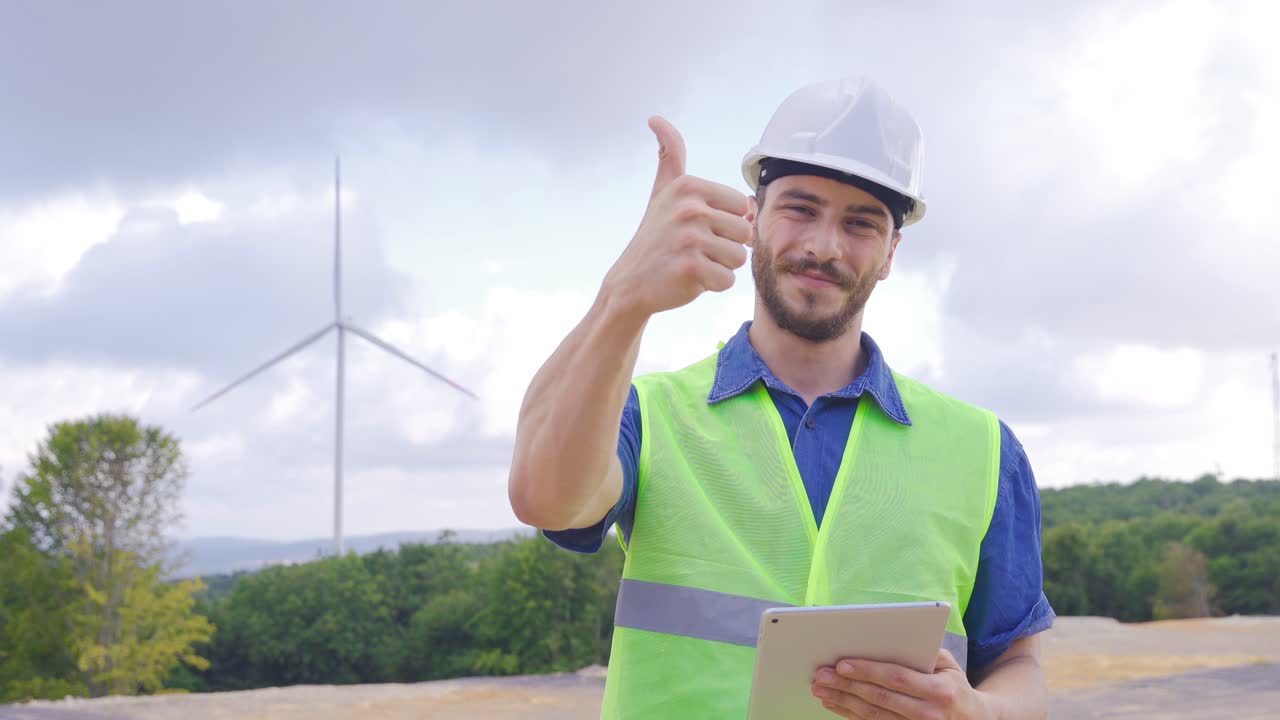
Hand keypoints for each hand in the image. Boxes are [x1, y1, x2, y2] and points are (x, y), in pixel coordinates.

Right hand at [600, 116, 753, 321]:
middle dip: (725, 247)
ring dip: (720, 266)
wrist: (630, 283)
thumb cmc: (655, 237)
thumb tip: (656, 119)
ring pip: (739, 258)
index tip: (697, 228)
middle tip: (694, 250)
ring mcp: (690, 239)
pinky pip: (727, 280)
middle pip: (745, 233)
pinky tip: (689, 280)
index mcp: (690, 185)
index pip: (743, 207)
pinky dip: (712, 286)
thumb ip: (669, 156)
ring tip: (692, 263)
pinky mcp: (691, 269)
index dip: (725, 223)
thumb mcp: (662, 192)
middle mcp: (690, 208)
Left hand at [811, 649, 990, 719]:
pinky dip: (850, 714)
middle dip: (847, 686)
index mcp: (940, 691)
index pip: (897, 679)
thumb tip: (889, 637)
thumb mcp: (949, 664)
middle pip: (879, 698)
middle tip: (820, 675)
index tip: (841, 664)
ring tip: (821, 688)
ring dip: (843, 702)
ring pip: (873, 716)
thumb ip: (924, 651)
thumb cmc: (954, 685)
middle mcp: (928, 714)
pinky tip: (835, 703)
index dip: (867, 671)